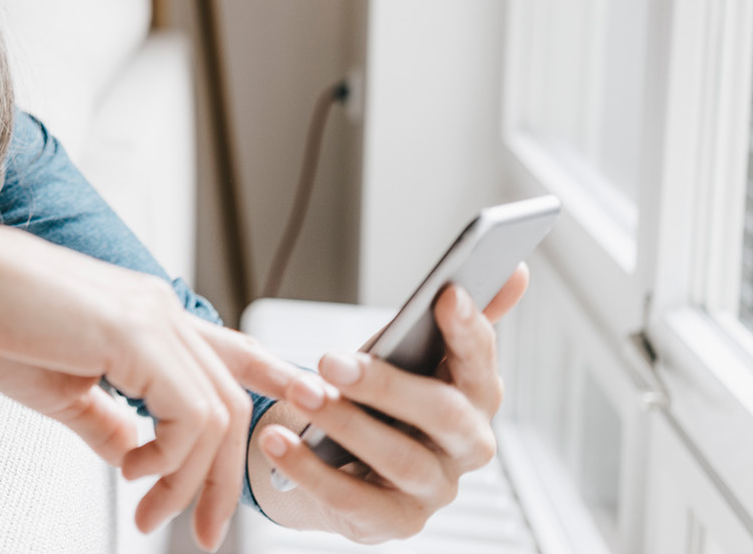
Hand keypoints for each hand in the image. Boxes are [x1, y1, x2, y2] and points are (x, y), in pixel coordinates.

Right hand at [0, 213, 301, 551]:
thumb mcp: (56, 387)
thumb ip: (103, 420)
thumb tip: (132, 455)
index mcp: (143, 313)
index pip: (228, 349)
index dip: (273, 376)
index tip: (305, 405)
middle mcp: (159, 309)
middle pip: (229, 401)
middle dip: (224, 477)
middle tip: (204, 531)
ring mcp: (151, 317)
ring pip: (216, 414)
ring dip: (189, 478)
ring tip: (150, 509)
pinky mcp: (133, 333)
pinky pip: (187, 413)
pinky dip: (171, 456)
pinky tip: (135, 470)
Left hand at [250, 263, 530, 541]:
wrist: (347, 463)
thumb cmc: (384, 399)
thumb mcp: (411, 354)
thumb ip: (457, 320)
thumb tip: (517, 271)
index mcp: (476, 397)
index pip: (482, 362)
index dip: (469, 330)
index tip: (447, 294)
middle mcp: (467, 446)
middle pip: (442, 413)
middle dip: (386, 384)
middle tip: (331, 361)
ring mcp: (435, 489)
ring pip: (398, 457)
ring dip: (344, 423)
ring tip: (300, 393)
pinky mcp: (395, 523)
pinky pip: (353, 498)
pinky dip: (310, 469)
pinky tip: (276, 442)